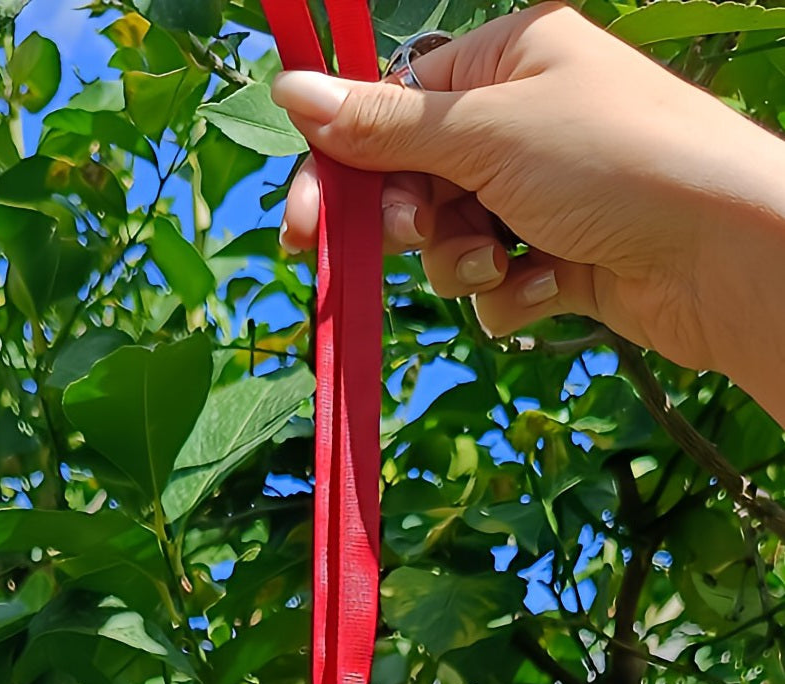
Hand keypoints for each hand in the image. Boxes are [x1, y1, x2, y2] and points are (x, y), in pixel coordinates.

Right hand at [275, 2, 784, 423]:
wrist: (720, 252)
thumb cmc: (616, 161)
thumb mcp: (484, 132)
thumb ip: (383, 126)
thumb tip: (291, 90)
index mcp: (508, 61)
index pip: (395, 104)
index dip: (343, 162)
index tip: (302, 221)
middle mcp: (524, 121)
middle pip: (415, 179)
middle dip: (408, 220)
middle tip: (401, 238)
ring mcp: (544, 195)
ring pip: (451, 243)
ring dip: (463, 263)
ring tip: (502, 261)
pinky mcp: (563, 262)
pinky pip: (499, 288)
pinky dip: (514, 295)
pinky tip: (555, 285)